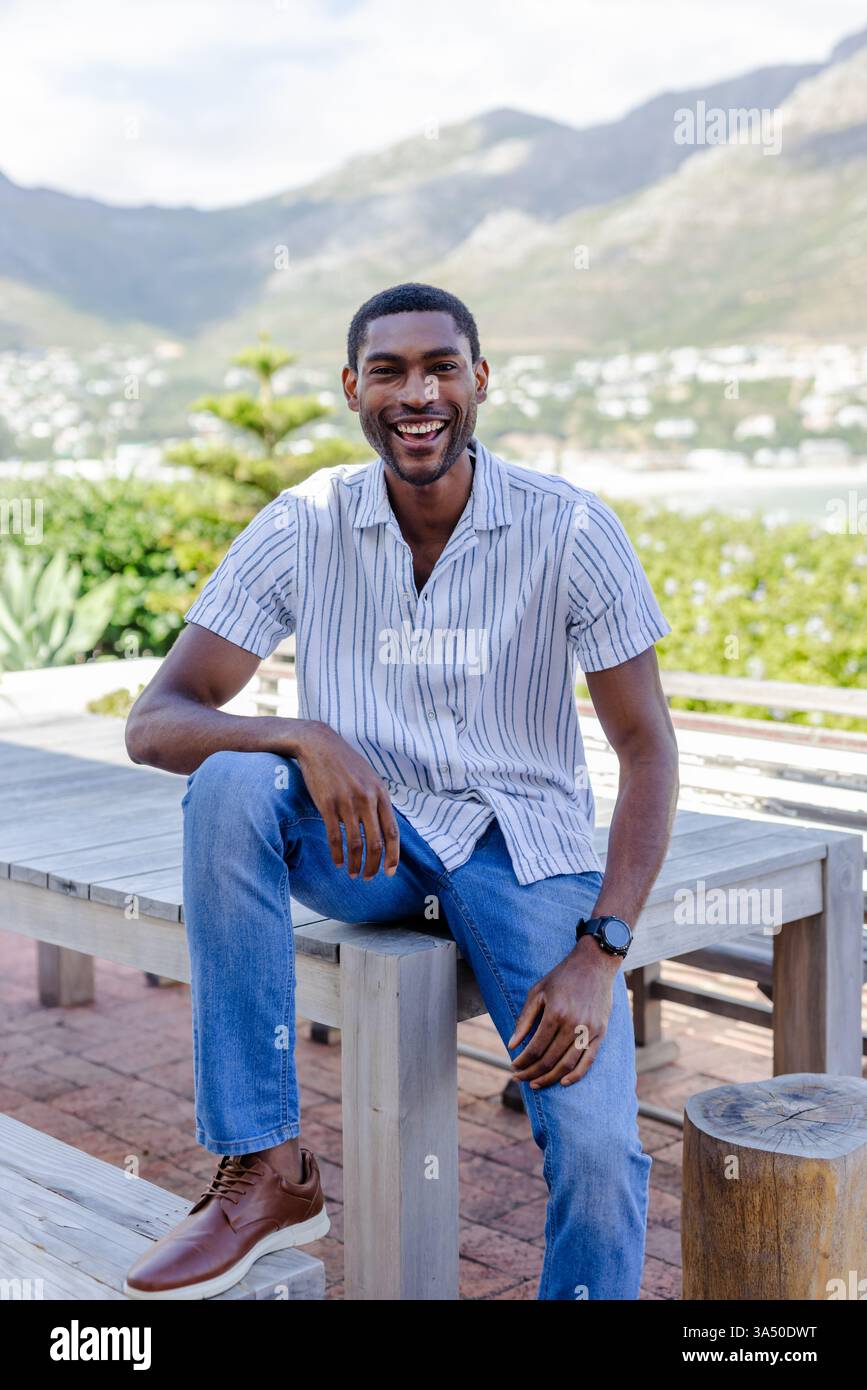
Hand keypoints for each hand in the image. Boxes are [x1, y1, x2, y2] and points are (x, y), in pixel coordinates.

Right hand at [294, 722, 399, 879]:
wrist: (319, 744)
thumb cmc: (346, 763)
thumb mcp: (370, 777)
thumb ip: (379, 800)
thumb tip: (386, 825)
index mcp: (381, 794)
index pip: (392, 832)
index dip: (393, 855)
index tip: (390, 872)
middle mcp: (367, 799)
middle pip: (376, 842)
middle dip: (374, 865)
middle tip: (368, 877)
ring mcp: (347, 802)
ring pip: (355, 843)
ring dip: (355, 864)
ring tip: (352, 874)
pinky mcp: (327, 804)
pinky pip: (334, 837)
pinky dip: (337, 854)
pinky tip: (337, 862)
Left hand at [507, 937, 618, 1088]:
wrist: (594, 964)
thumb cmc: (562, 976)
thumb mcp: (537, 991)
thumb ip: (524, 1019)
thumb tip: (512, 1044)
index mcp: (556, 1013)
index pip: (536, 1048)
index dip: (523, 1061)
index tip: (513, 1066)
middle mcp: (574, 1024)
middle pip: (550, 1059)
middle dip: (532, 1072)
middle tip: (519, 1078)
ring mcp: (590, 1030)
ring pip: (568, 1064)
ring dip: (550, 1078)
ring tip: (536, 1083)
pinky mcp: (601, 1032)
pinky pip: (588, 1061)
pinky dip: (576, 1075)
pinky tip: (563, 1082)